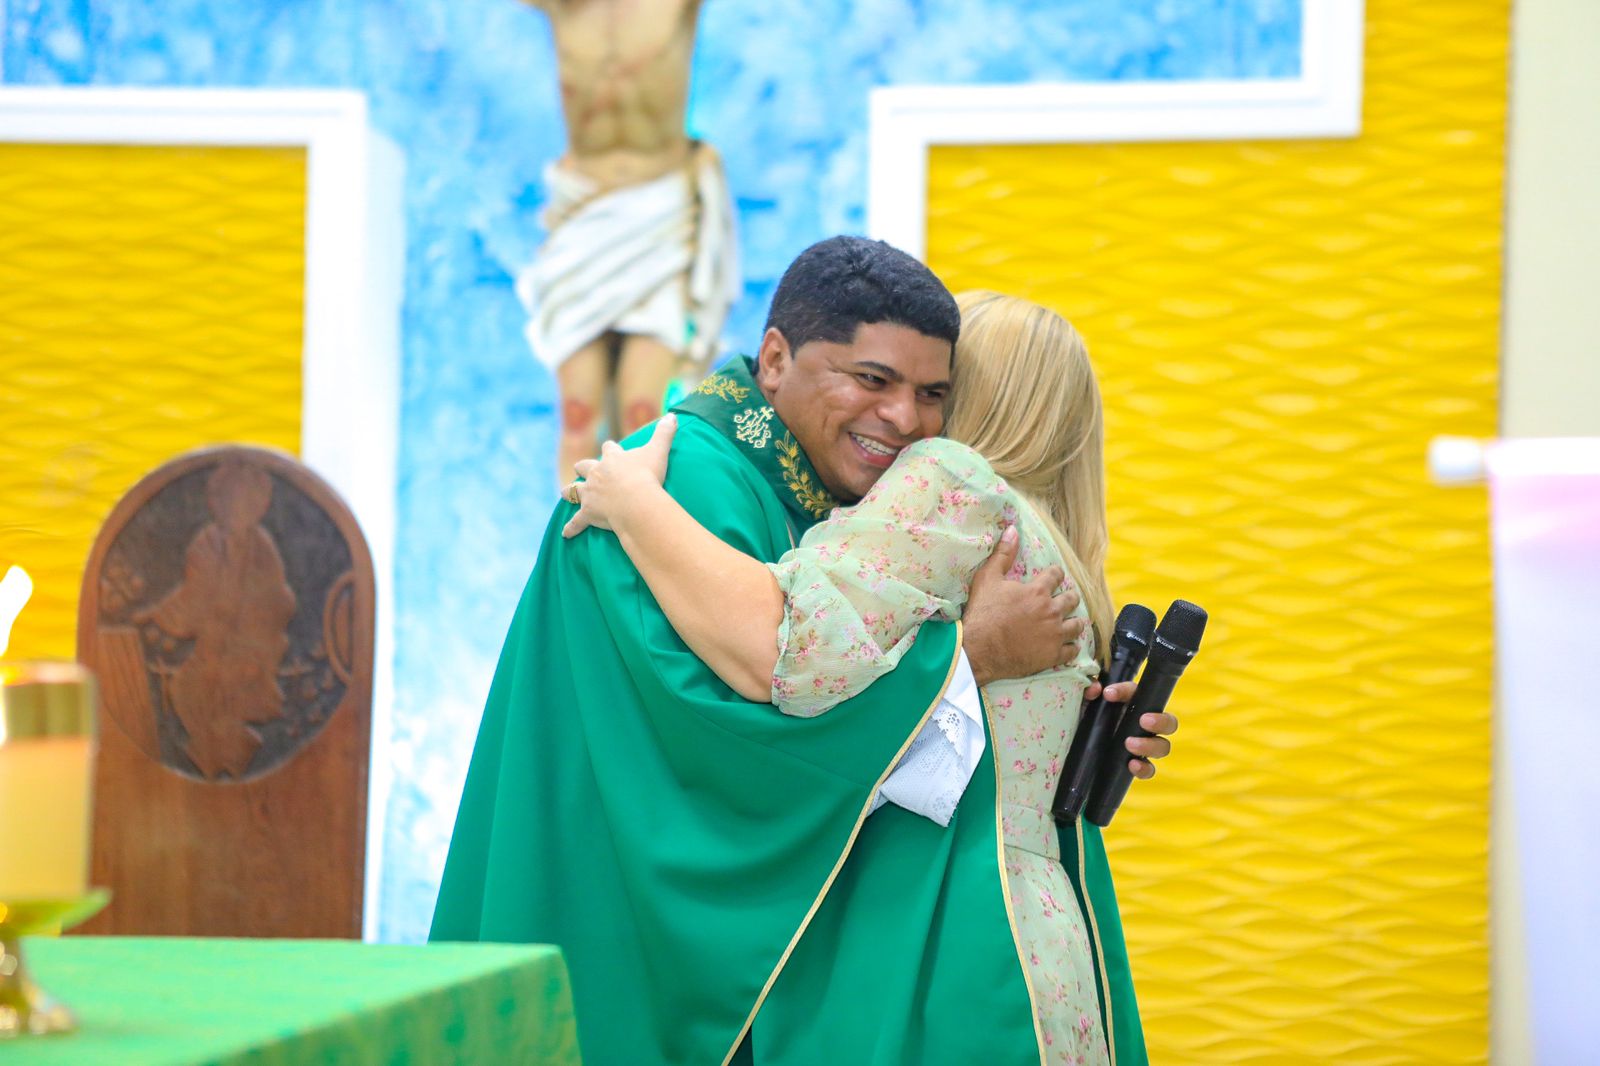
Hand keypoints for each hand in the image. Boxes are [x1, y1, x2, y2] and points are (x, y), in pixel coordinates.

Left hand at [562, 414, 676, 537]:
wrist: (635, 500)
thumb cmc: (647, 475)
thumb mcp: (658, 450)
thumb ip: (665, 432)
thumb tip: (673, 415)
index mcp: (612, 458)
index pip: (608, 449)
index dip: (610, 449)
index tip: (610, 448)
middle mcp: (597, 473)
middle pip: (584, 466)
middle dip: (583, 467)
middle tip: (582, 469)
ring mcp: (590, 493)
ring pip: (573, 490)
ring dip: (569, 491)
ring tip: (565, 493)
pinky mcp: (588, 512)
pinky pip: (577, 521)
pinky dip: (572, 528)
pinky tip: (566, 534)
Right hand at [963, 526, 1085, 685]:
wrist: (978, 649)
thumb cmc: (982, 613)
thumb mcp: (987, 578)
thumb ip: (1003, 554)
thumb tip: (1013, 530)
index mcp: (1038, 591)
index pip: (1056, 575)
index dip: (1055, 574)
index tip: (1053, 576)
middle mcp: (1051, 611)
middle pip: (1072, 599)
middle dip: (1069, 597)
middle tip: (1064, 599)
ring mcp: (1054, 634)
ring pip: (1077, 625)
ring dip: (1075, 622)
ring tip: (1071, 622)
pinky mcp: (1052, 655)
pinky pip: (1072, 651)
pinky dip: (1071, 648)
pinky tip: (1068, 646)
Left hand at [1084, 678, 1178, 780]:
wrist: (1072, 749)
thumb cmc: (1080, 720)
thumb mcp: (1079, 704)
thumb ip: (1087, 692)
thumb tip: (1095, 688)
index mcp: (1129, 704)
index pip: (1136, 692)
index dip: (1125, 691)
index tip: (1108, 694)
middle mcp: (1141, 724)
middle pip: (1167, 721)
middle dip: (1160, 721)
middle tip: (1144, 721)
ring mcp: (1142, 746)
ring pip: (1162, 746)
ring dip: (1150, 745)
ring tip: (1129, 744)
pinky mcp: (1136, 765)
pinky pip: (1149, 769)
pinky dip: (1144, 768)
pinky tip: (1131, 765)